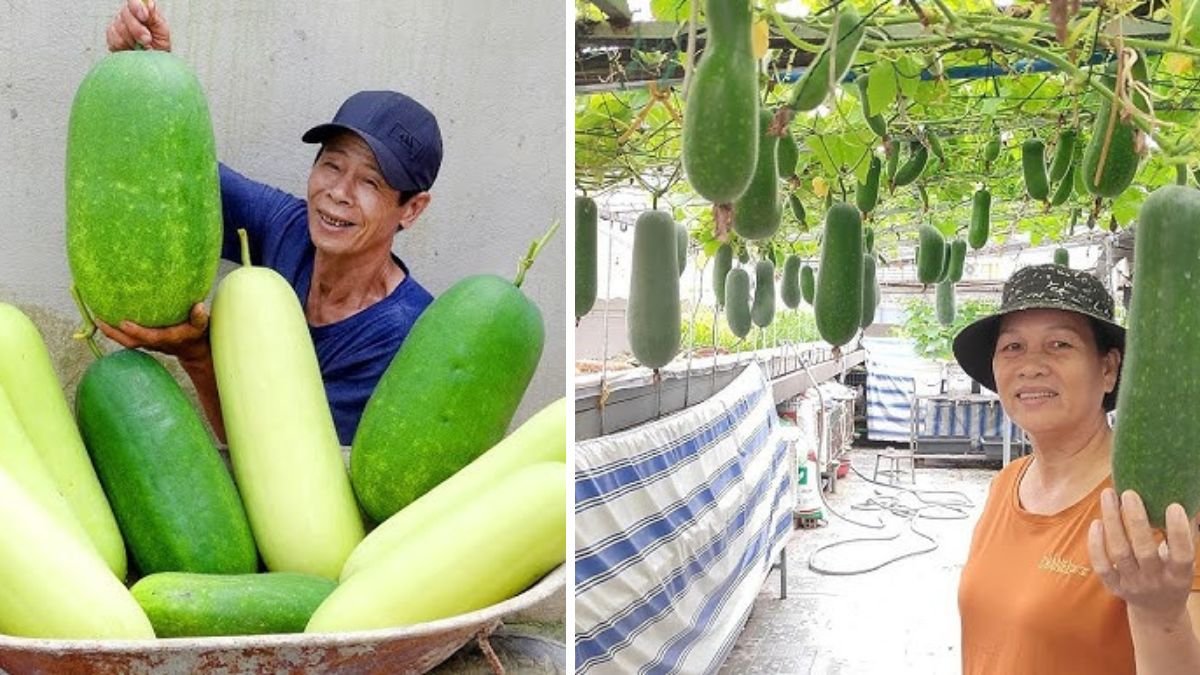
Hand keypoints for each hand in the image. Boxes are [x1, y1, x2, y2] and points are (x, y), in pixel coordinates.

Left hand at [95, 302, 209, 365]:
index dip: (136, 331)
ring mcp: (148, 343)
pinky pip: (127, 337)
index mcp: (166, 338)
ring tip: (97, 318)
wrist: (194, 351)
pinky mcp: (145, 341)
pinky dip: (116, 330)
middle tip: (99, 320)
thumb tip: (199, 306)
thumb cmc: (196, 335)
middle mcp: (154, 342)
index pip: (149, 337)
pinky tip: (107, 317)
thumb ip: (200, 317)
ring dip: (111, 332)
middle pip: (130, 342)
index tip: (123, 322)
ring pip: (126, 341)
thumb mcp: (202, 326)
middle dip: (114, 333)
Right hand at [105, 0, 170, 51]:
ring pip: (119, 27)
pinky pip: (113, 39)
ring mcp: (118, 27)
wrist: (153, 63)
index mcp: (140, 12)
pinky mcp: (112, 39)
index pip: (133, 1)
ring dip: (132, 40)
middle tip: (147, 39)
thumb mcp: (162, 31)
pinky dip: (124, 46)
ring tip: (142, 47)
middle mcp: (127, 17)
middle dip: (137, 29)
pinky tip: (132, 49)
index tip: (144, 17)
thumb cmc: (159, 46)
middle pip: (125, 14)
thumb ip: (154, 17)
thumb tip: (149, 4)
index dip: (136, 7)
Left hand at [1088, 487, 1196, 623]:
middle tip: (1129, 492)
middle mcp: (1156, 581)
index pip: (1181, 554)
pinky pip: (1101, 565)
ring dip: (1112, 522)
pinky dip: (1096, 544)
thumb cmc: (1172, 575)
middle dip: (1136, 520)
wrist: (1157, 611)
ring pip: (1119, 553)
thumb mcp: (1184, 562)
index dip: (1178, 531)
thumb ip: (1185, 535)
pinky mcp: (1113, 587)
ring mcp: (1133, 584)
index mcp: (1179, 576)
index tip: (1173, 505)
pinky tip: (1096, 522)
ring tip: (1108, 495)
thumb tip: (1185, 498)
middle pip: (1144, 551)